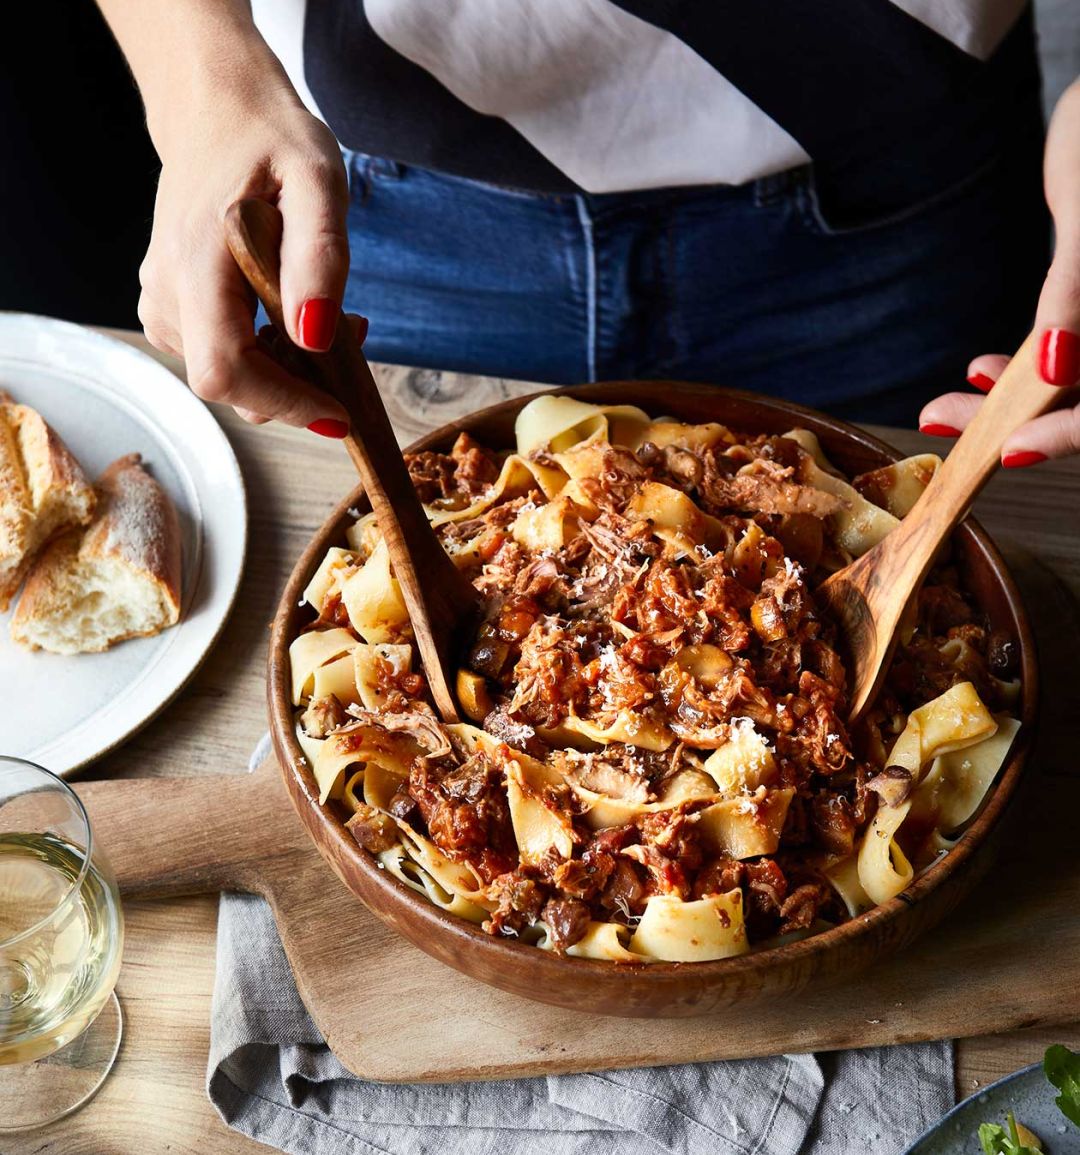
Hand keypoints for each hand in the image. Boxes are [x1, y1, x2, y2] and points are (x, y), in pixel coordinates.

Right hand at [138, 51, 352, 433]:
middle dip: (297, 385)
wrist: (217, 111)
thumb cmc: (271, 139)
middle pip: (230, 383)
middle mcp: (166, 291)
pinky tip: (295, 314)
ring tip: (329, 313)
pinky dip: (268, 351)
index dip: (282, 403)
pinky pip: (223, 354)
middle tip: (351, 336)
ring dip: (288, 367)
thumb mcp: (317, 180)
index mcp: (195, 262)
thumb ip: (318, 257)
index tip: (338, 412)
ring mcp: (161, 301)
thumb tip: (314, 334)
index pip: (225, 370)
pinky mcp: (170, 307)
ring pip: (230, 373)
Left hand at [920, 78, 1079, 466]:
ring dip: (1009, 400)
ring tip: (941, 407)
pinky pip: (1067, 353)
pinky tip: (981, 374)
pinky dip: (1023, 369)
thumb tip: (1054, 366)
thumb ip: (1077, 291)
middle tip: (942, 422)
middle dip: (1019, 419)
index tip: (1014, 446)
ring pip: (1073, 380)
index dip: (1074, 432)